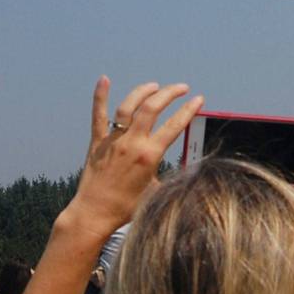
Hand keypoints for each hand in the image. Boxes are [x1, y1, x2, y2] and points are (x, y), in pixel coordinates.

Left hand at [67, 77, 203, 236]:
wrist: (94, 214)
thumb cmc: (126, 208)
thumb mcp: (157, 191)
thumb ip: (170, 176)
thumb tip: (187, 170)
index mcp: (149, 156)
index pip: (174, 125)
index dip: (189, 109)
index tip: (199, 99)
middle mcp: (132, 143)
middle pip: (153, 108)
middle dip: (170, 93)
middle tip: (182, 87)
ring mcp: (113, 141)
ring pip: (129, 106)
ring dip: (143, 91)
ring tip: (154, 85)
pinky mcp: (97, 142)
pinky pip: (98, 114)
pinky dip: (100, 95)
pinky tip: (104, 79)